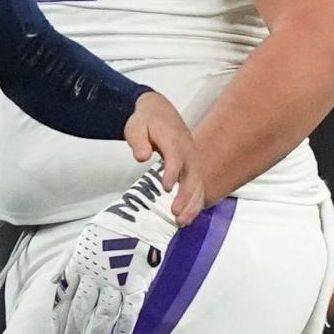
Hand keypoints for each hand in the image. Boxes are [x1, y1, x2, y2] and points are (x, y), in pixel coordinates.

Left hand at [51, 166, 177, 333]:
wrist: (139, 219)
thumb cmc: (109, 229)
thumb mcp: (80, 241)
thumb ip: (66, 262)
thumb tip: (54, 282)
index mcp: (79, 265)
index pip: (65, 295)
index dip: (60, 316)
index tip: (57, 332)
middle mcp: (94, 276)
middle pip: (81, 310)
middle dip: (75, 332)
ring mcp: (115, 282)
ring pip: (103, 316)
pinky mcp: (136, 286)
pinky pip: (129, 313)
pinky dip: (124, 331)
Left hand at [123, 91, 203, 224]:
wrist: (160, 110)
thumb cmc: (146, 120)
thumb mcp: (136, 126)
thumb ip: (138, 141)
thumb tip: (141, 157)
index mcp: (174, 141)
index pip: (176, 158)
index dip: (172, 173)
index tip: (165, 188)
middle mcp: (188, 152)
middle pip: (192, 176)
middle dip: (186, 197)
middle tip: (175, 214)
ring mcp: (193, 160)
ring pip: (198, 185)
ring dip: (192, 205)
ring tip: (181, 222)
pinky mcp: (192, 167)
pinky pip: (198, 186)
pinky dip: (195, 202)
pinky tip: (187, 217)